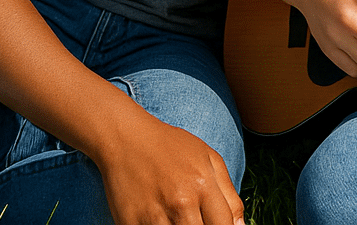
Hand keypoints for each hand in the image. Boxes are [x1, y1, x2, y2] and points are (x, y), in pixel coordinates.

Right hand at [97, 112, 243, 224]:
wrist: (127, 139)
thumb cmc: (173, 148)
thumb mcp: (210, 160)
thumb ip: (229, 195)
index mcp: (203, 186)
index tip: (217, 224)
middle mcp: (180, 203)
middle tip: (197, 219)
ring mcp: (153, 216)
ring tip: (179, 217)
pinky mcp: (129, 223)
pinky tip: (161, 219)